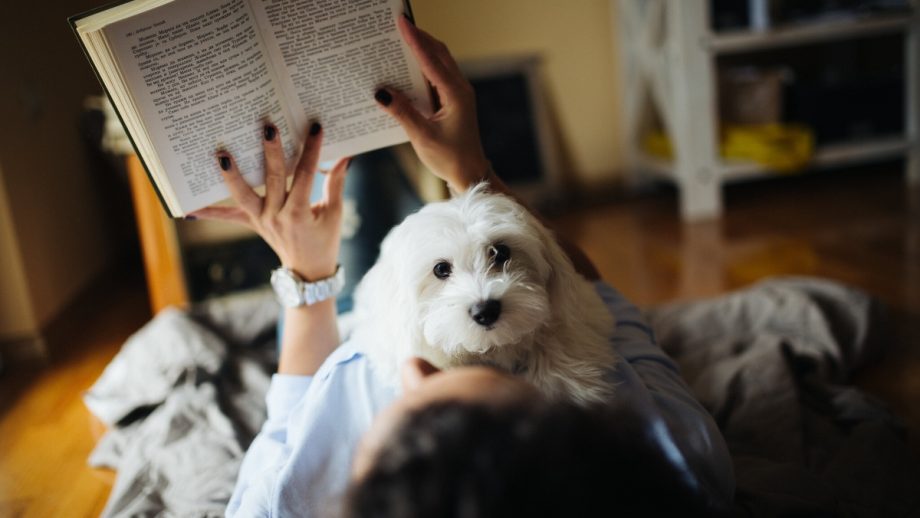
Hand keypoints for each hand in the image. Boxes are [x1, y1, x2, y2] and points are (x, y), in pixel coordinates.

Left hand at [191, 122, 349, 280]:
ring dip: (232, 175)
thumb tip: (346, 156)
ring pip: (243, 196)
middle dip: (271, 152)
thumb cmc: (325, 240)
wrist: (309, 272)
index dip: (312, 151)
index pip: (306, 176)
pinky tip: (186, 209)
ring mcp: (261, 220)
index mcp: (300, 213)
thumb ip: (336, 184)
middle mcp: (277, 216)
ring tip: (222, 154)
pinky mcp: (251, 223)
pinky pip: (227, 217)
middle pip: (273, 179)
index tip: (315, 128)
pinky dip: (208, 213)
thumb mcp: (334, 213)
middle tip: (268, 126)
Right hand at [375, 16, 490, 192]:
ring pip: (439, 62)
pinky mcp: (452, 101)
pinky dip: (423, 66)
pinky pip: (436, 76)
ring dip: (421, 49)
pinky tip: (406, 66)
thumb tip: (381, 92)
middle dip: (419, 37)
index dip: (415, 40)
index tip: (401, 22)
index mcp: (455, 95)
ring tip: (400, 38)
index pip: (431, 60)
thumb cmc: (450, 158)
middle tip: (398, 24)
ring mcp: (457, 94)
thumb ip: (402, 112)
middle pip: (438, 53)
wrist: (470, 173)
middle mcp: (459, 89)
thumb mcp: (422, 136)